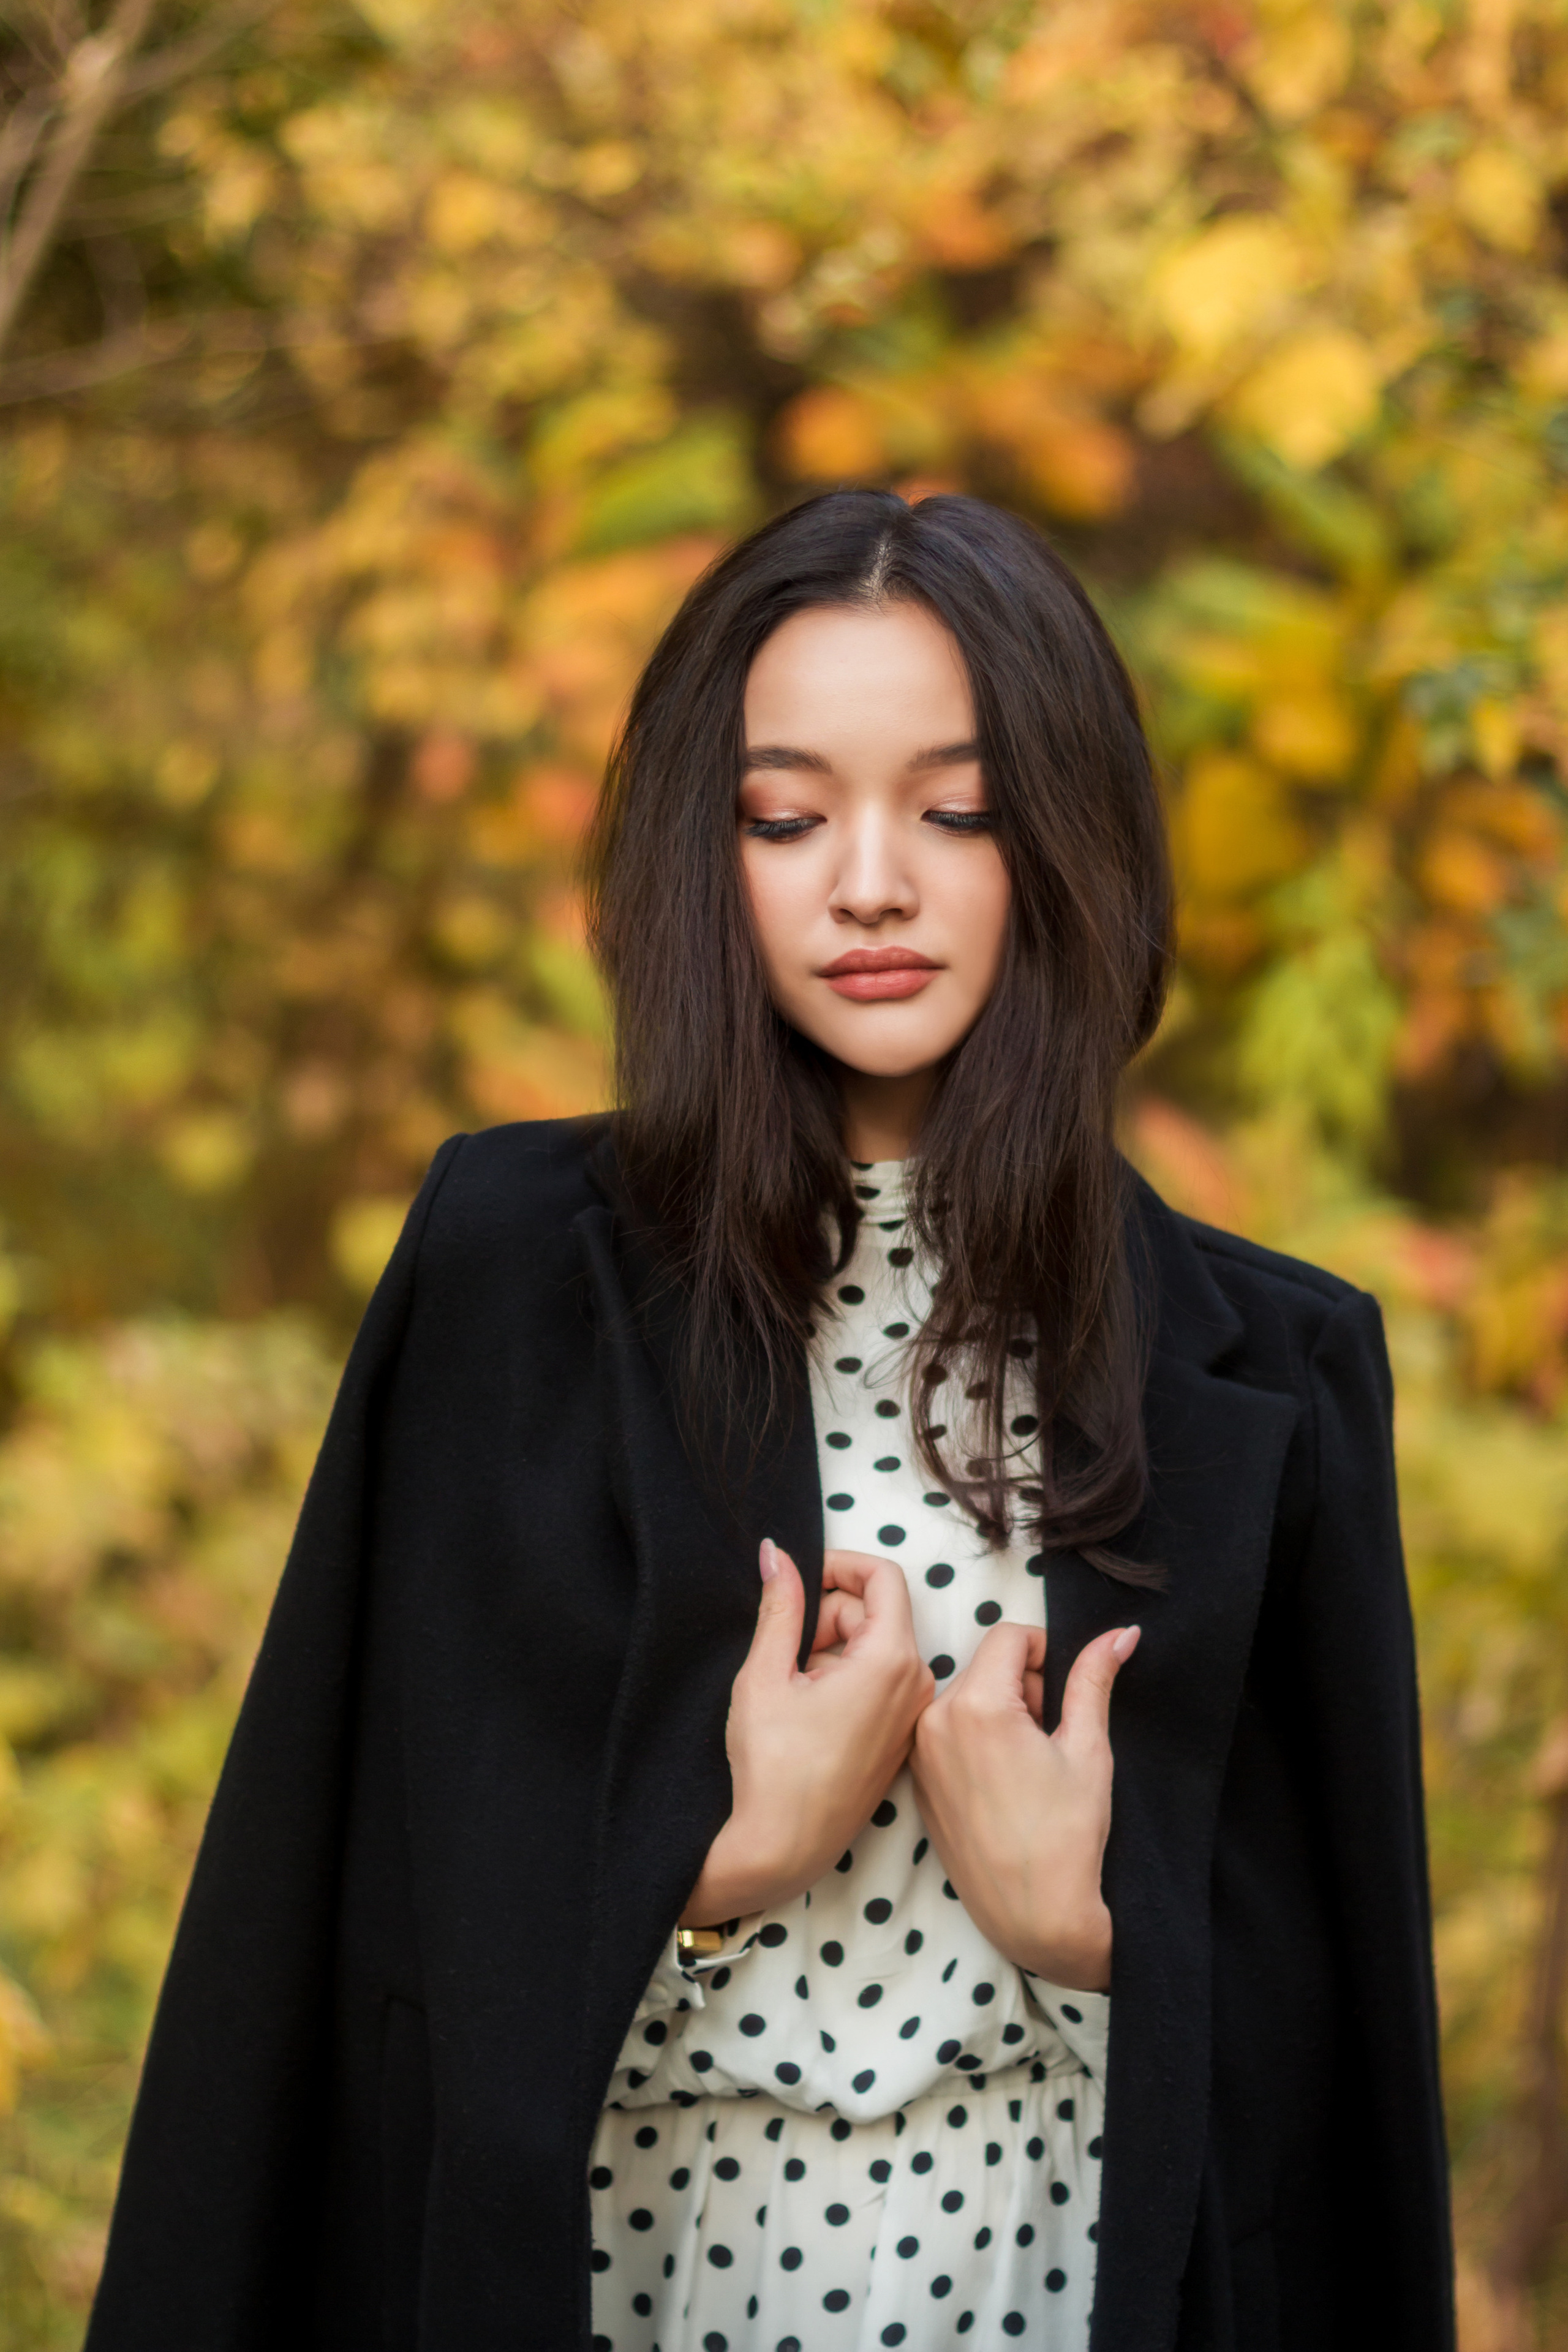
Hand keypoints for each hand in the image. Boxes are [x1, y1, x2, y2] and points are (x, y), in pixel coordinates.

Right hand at [681, 1544, 933, 1925]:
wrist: (784, 1847)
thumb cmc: (773, 1768)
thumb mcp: (766, 1674)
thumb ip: (780, 1605)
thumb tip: (776, 1554)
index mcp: (891, 1661)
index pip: (882, 1576)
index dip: (838, 1564)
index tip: (799, 1578)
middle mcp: (916, 1684)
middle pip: (873, 1612)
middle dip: (824, 1615)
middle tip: (780, 1649)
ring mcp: (912, 1714)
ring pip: (873, 1647)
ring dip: (829, 1649)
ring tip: (789, 1687)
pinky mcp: (900, 1737)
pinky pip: (878, 1682)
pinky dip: (843, 1678)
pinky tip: (806, 1709)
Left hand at [909, 1620, 1138, 1991]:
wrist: (1034, 1917)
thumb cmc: (1067, 1836)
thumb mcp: (1088, 1748)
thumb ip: (1094, 1679)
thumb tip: (1121, 1633)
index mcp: (975, 1705)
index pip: (1008, 1637)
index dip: (1046, 1653)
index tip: (1065, 1689)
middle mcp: (934, 1722)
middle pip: (986, 1666)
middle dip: (1025, 1686)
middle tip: (1054, 1733)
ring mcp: (920, 1755)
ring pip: (967, 1697)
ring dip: (1003, 1712)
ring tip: (1032, 1762)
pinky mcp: (919, 1781)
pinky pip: (948, 1733)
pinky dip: (979, 1739)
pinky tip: (1007, 1782)